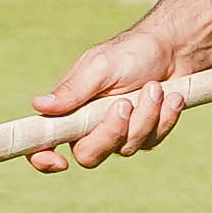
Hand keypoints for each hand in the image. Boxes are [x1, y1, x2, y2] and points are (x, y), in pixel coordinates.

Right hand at [27, 18, 211, 173]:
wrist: (173, 50)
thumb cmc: (131, 53)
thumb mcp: (100, 67)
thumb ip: (72, 90)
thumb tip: (38, 106)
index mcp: (69, 109)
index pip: (44, 142)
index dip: (43, 159)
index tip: (59, 162)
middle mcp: (90, 126)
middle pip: (89, 156)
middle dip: (112, 131)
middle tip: (126, 103)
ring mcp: (119, 135)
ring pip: (126, 148)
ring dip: (145, 116)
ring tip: (155, 87)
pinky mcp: (145, 136)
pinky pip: (151, 142)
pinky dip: (164, 118)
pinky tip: (171, 97)